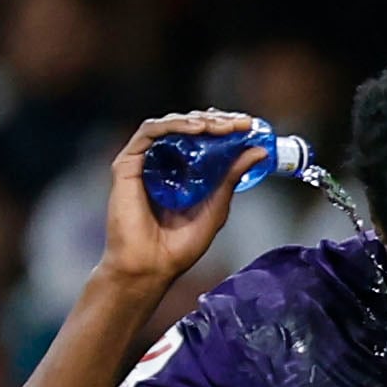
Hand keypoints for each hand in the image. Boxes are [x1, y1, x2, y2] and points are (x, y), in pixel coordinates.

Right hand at [100, 112, 263, 297]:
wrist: (152, 265)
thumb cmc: (180, 244)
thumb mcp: (216, 205)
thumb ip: (232, 176)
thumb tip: (259, 150)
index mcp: (184, 172)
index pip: (203, 139)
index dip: (225, 128)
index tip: (250, 125)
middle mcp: (163, 163)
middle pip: (188, 128)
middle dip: (217, 121)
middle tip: (241, 123)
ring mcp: (144, 162)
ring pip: (169, 126)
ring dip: (198, 121)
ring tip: (223, 125)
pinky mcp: (127, 164)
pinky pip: (149, 134)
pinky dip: (174, 126)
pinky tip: (197, 129)